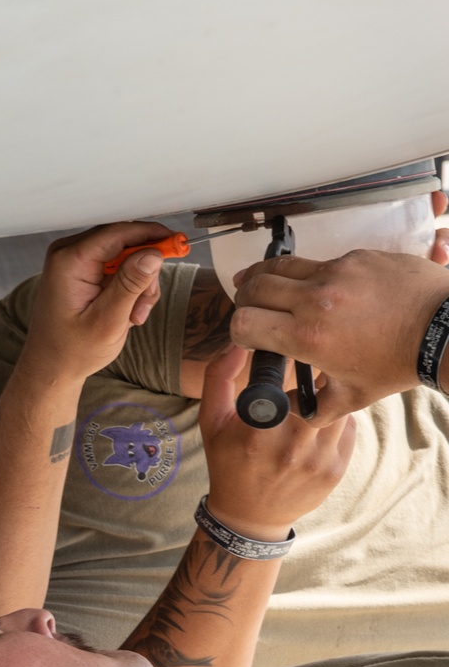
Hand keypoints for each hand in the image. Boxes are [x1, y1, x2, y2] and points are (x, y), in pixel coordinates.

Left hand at [19, 220, 175, 383]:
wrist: (52, 367)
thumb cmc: (73, 351)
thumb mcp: (108, 321)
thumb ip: (131, 285)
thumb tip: (154, 254)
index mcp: (69, 261)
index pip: (118, 232)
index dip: (151, 235)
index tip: (178, 243)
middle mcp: (68, 252)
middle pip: (124, 241)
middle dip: (143, 271)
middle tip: (145, 304)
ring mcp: (73, 260)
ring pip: (124, 255)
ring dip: (137, 284)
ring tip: (134, 316)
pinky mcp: (81, 270)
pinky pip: (116, 266)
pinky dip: (128, 288)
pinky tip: (125, 312)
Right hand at [199, 347, 355, 540]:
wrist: (250, 518)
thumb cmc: (228, 464)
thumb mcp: (211, 422)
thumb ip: (218, 377)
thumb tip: (238, 341)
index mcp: (256, 431)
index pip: (284, 376)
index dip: (291, 360)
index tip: (290, 356)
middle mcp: (290, 446)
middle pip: (316, 389)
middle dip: (313, 377)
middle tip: (307, 372)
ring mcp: (317, 460)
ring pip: (336, 407)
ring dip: (328, 398)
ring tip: (313, 399)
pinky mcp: (335, 470)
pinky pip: (348, 428)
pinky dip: (337, 420)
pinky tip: (320, 424)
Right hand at [230, 249, 448, 422]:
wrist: (443, 328)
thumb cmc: (398, 363)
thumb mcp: (352, 397)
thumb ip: (313, 408)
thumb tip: (291, 409)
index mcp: (308, 336)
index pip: (244, 322)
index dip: (238, 330)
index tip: (247, 337)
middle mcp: (315, 298)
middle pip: (253, 285)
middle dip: (244, 298)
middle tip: (247, 306)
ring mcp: (336, 271)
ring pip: (282, 265)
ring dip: (267, 277)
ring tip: (263, 285)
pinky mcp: (356, 256)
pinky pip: (321, 262)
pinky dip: (312, 275)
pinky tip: (322, 289)